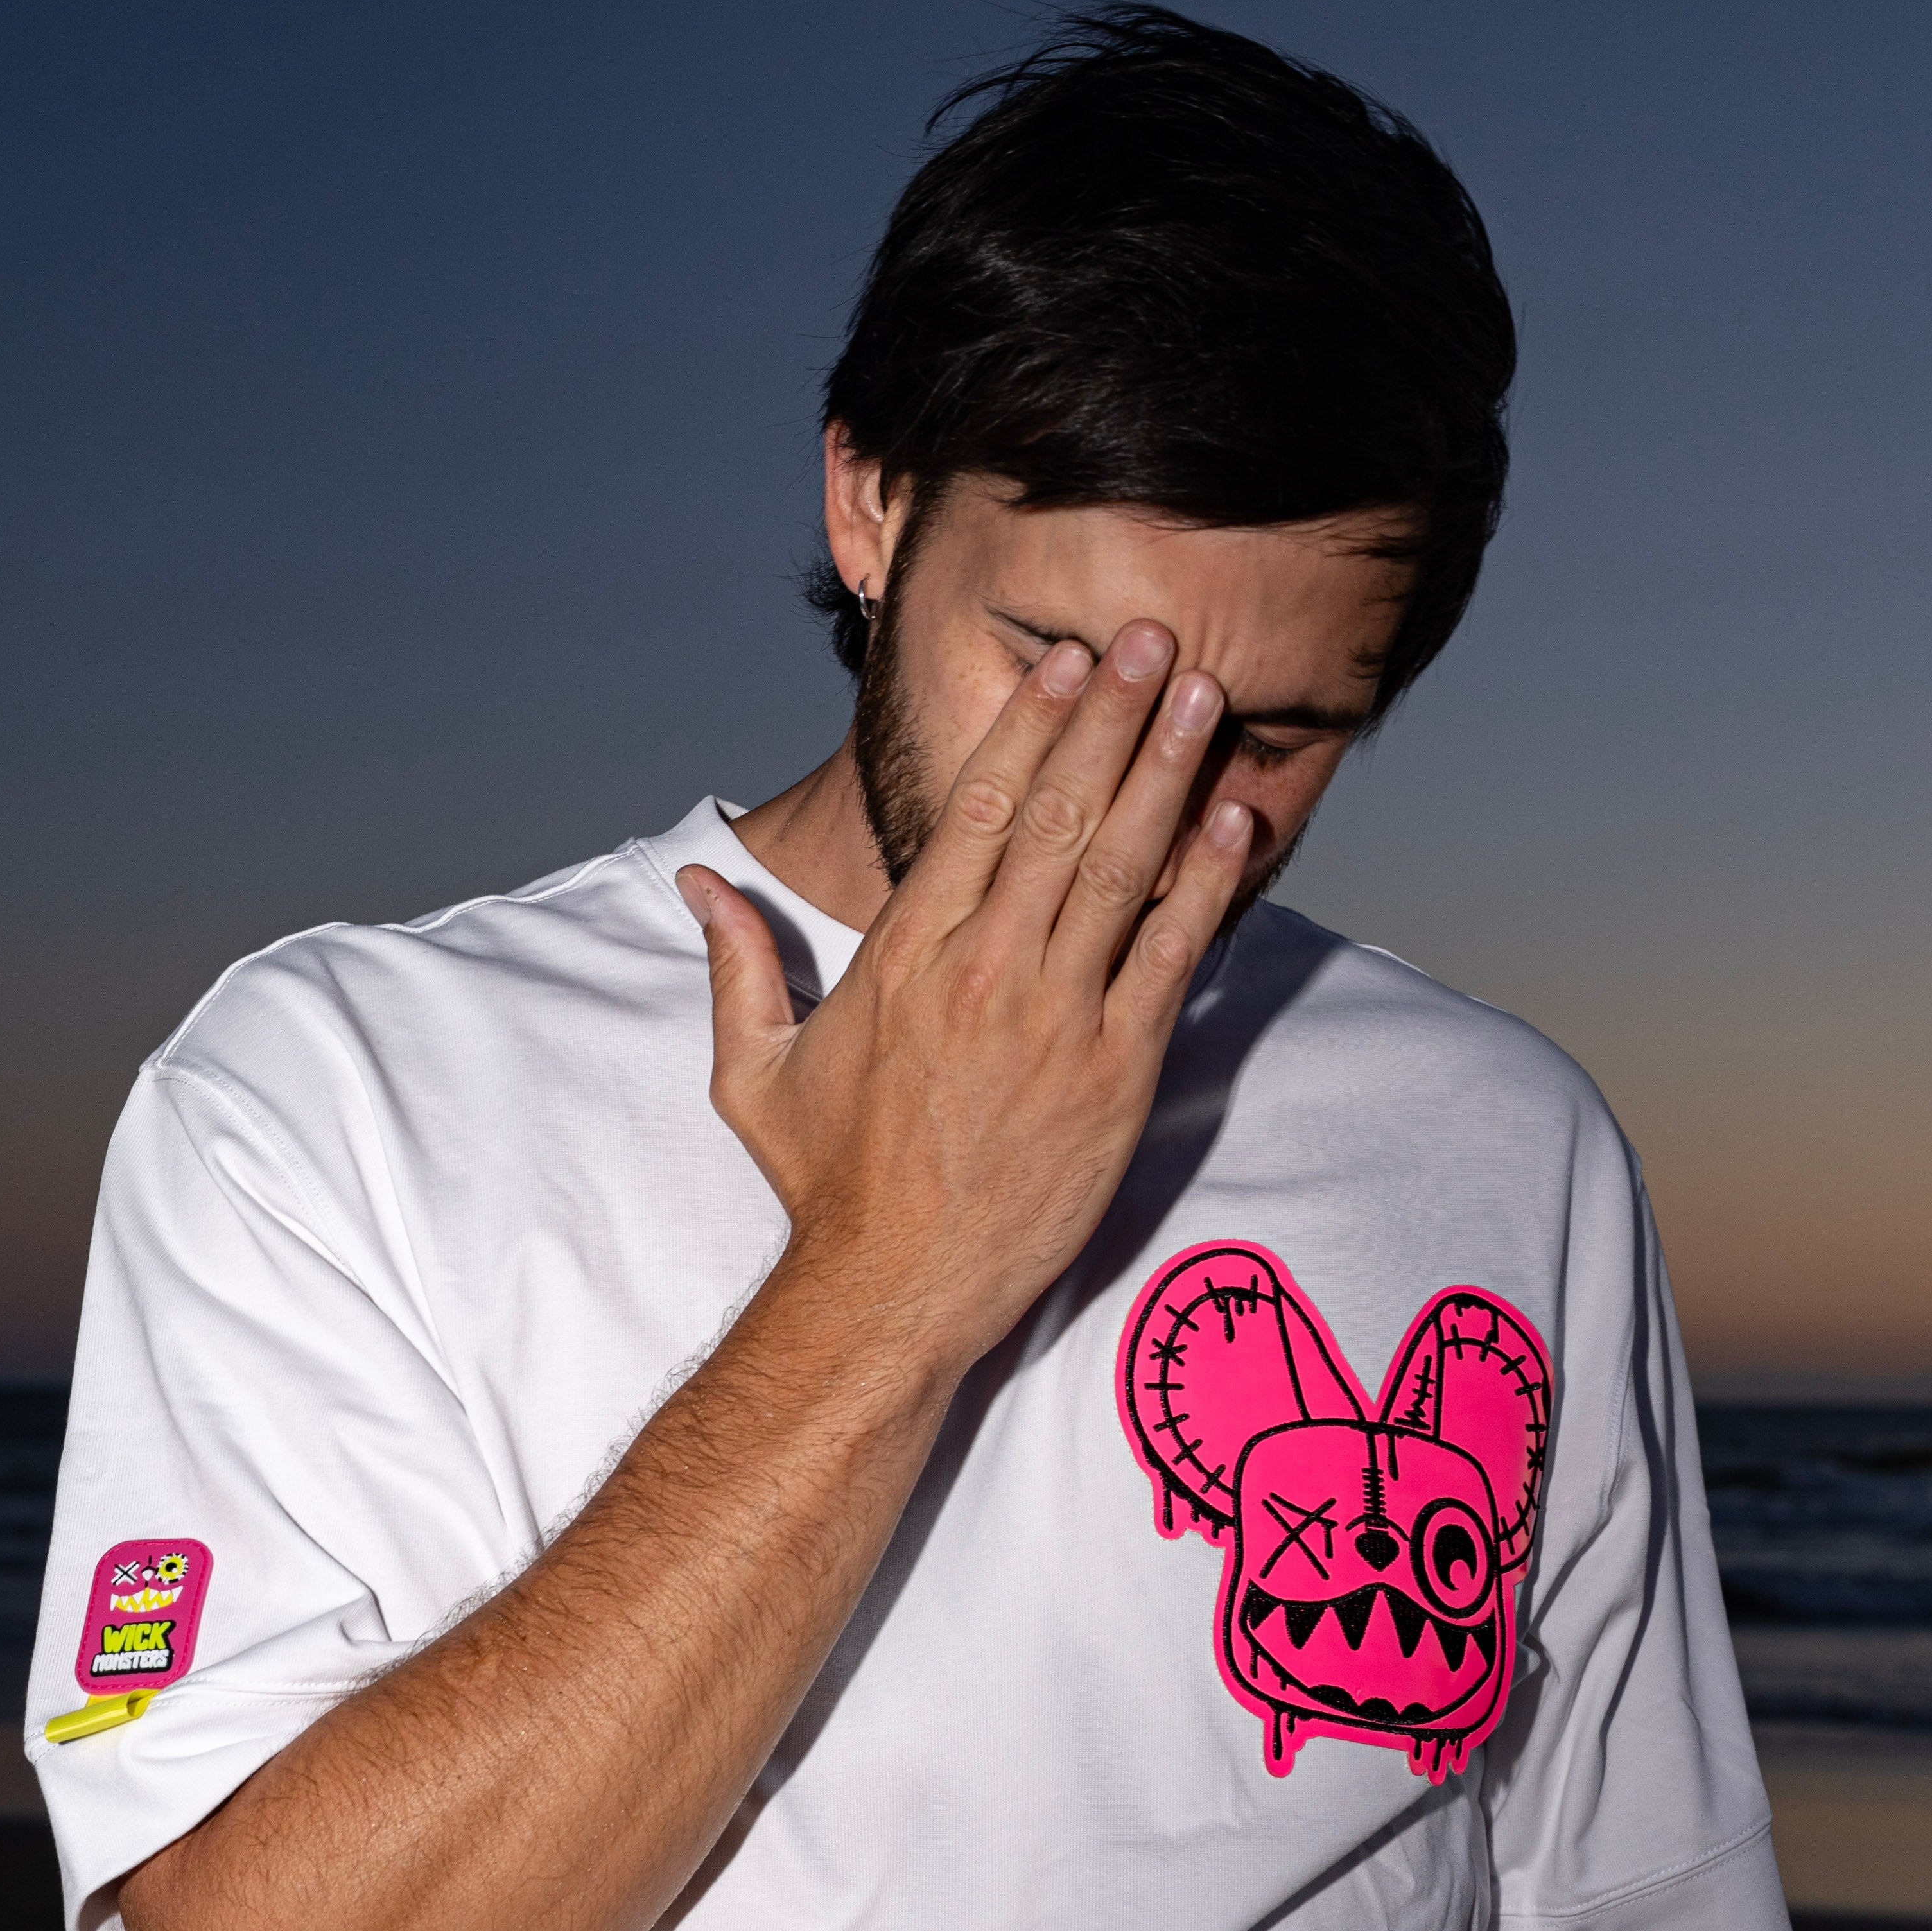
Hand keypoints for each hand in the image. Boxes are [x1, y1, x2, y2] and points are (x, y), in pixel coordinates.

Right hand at [681, 623, 1252, 1378]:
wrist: (893, 1292)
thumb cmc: (829, 1187)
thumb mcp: (754, 1073)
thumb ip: (736, 967)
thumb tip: (698, 883)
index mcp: (906, 955)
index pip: (978, 813)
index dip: (1028, 728)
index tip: (1063, 666)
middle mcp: (984, 970)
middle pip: (1060, 815)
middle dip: (1109, 718)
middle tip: (1148, 638)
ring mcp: (1056, 1019)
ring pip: (1122, 869)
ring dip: (1166, 772)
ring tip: (1199, 695)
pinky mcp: (1115, 1076)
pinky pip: (1171, 958)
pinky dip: (1208, 884)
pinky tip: (1233, 816)